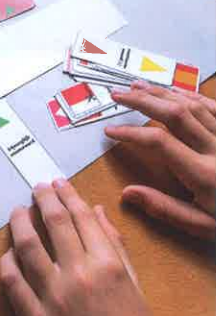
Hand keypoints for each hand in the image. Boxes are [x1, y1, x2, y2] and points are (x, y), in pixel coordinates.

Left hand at [0, 180, 165, 315]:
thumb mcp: (135, 290)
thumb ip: (115, 247)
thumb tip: (97, 211)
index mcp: (108, 267)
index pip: (82, 217)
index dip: (68, 194)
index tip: (58, 183)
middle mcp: (78, 277)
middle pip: (53, 223)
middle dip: (43, 198)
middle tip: (36, 188)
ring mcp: (52, 298)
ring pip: (27, 246)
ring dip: (19, 223)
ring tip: (18, 211)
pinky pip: (11, 282)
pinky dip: (7, 262)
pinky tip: (7, 253)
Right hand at [106, 81, 215, 240]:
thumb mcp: (205, 228)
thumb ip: (166, 209)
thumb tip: (127, 193)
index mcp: (204, 173)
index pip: (159, 142)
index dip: (130, 133)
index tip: (110, 131)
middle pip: (174, 114)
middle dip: (142, 101)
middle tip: (118, 95)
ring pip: (194, 105)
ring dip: (163, 93)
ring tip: (139, 86)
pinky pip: (215, 107)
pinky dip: (191, 97)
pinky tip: (176, 93)